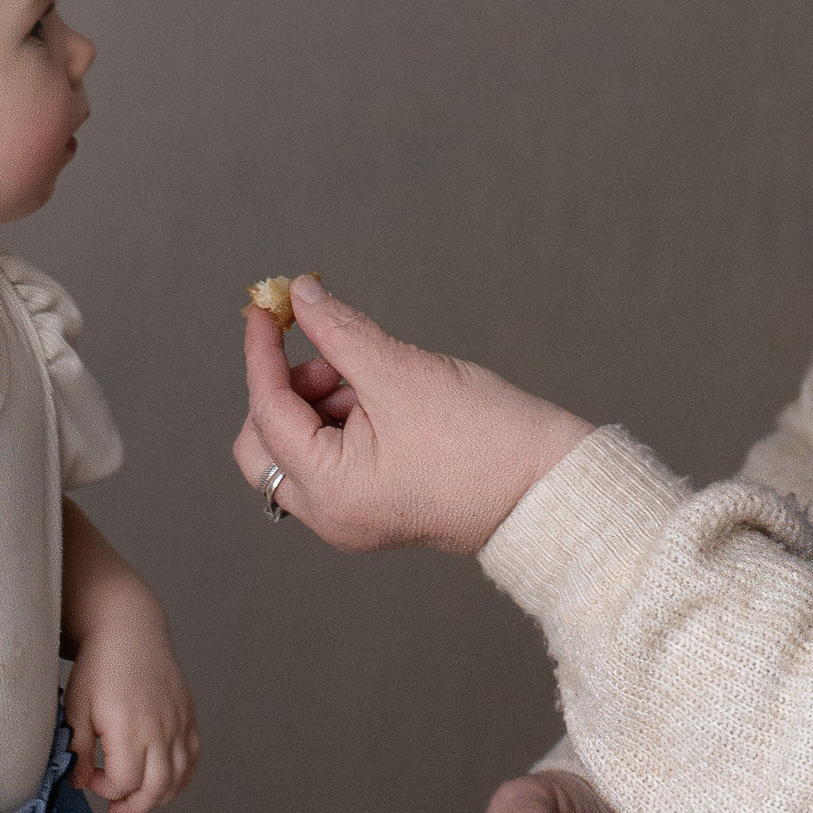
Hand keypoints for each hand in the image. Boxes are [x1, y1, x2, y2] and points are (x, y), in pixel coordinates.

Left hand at [66, 602, 200, 812]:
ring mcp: (178, 722)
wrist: (129, 628)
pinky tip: (163, 780)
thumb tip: (80, 782)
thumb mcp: (76, 708)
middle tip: (115, 807)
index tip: (91, 777)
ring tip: (139, 797)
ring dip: (159, 797)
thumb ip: (77, 750)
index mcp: (129, 729)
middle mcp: (159, 729)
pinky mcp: (188, 715)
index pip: (124, 783)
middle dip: (133, 806)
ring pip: (179, 778)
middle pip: (156, 789)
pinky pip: (193, 757)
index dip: (105, 790)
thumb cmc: (99, 665)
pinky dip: (182, 777)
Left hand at [232, 277, 589, 556]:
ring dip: (319, 402)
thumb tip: (300, 295)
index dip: (263, 352)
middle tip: (334, 356)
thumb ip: (339, 330)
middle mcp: (330, 516)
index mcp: (329, 491)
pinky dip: (342, 422)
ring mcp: (352, 517)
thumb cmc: (484, 438)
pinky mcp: (376, 508)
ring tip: (376, 379)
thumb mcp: (399, 372)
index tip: (267, 306)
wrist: (549, 486)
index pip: (267, 412)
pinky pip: (332, 461)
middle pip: (265, 444)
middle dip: (288, 389)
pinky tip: (383, 399)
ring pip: (299, 450)